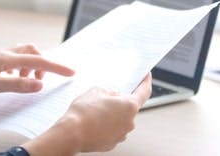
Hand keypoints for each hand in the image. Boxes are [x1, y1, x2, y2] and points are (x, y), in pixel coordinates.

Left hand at [0, 44, 74, 94]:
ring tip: (24, 82)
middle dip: (42, 64)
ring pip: (23, 55)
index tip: (71, 73)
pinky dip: (19, 68)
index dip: (56, 67)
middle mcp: (7, 54)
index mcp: (10, 59)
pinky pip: (13, 60)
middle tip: (39, 81)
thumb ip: (18, 85)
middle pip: (33, 52)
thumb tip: (39, 84)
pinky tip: (12, 78)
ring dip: (29, 67)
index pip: (39, 62)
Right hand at [24, 72, 151, 154]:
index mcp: (129, 106)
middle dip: (120, 101)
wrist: (72, 133)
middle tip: (105, 96)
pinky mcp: (112, 143)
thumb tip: (112, 96)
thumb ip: (110, 91)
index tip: (146, 76)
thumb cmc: (84, 112)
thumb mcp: (97, 90)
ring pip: (119, 119)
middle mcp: (129, 122)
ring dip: (112, 114)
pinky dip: (105, 125)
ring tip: (94, 110)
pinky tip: (93, 120)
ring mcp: (121, 135)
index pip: (144, 92)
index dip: (146, 82)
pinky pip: (112, 130)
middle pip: (129, 107)